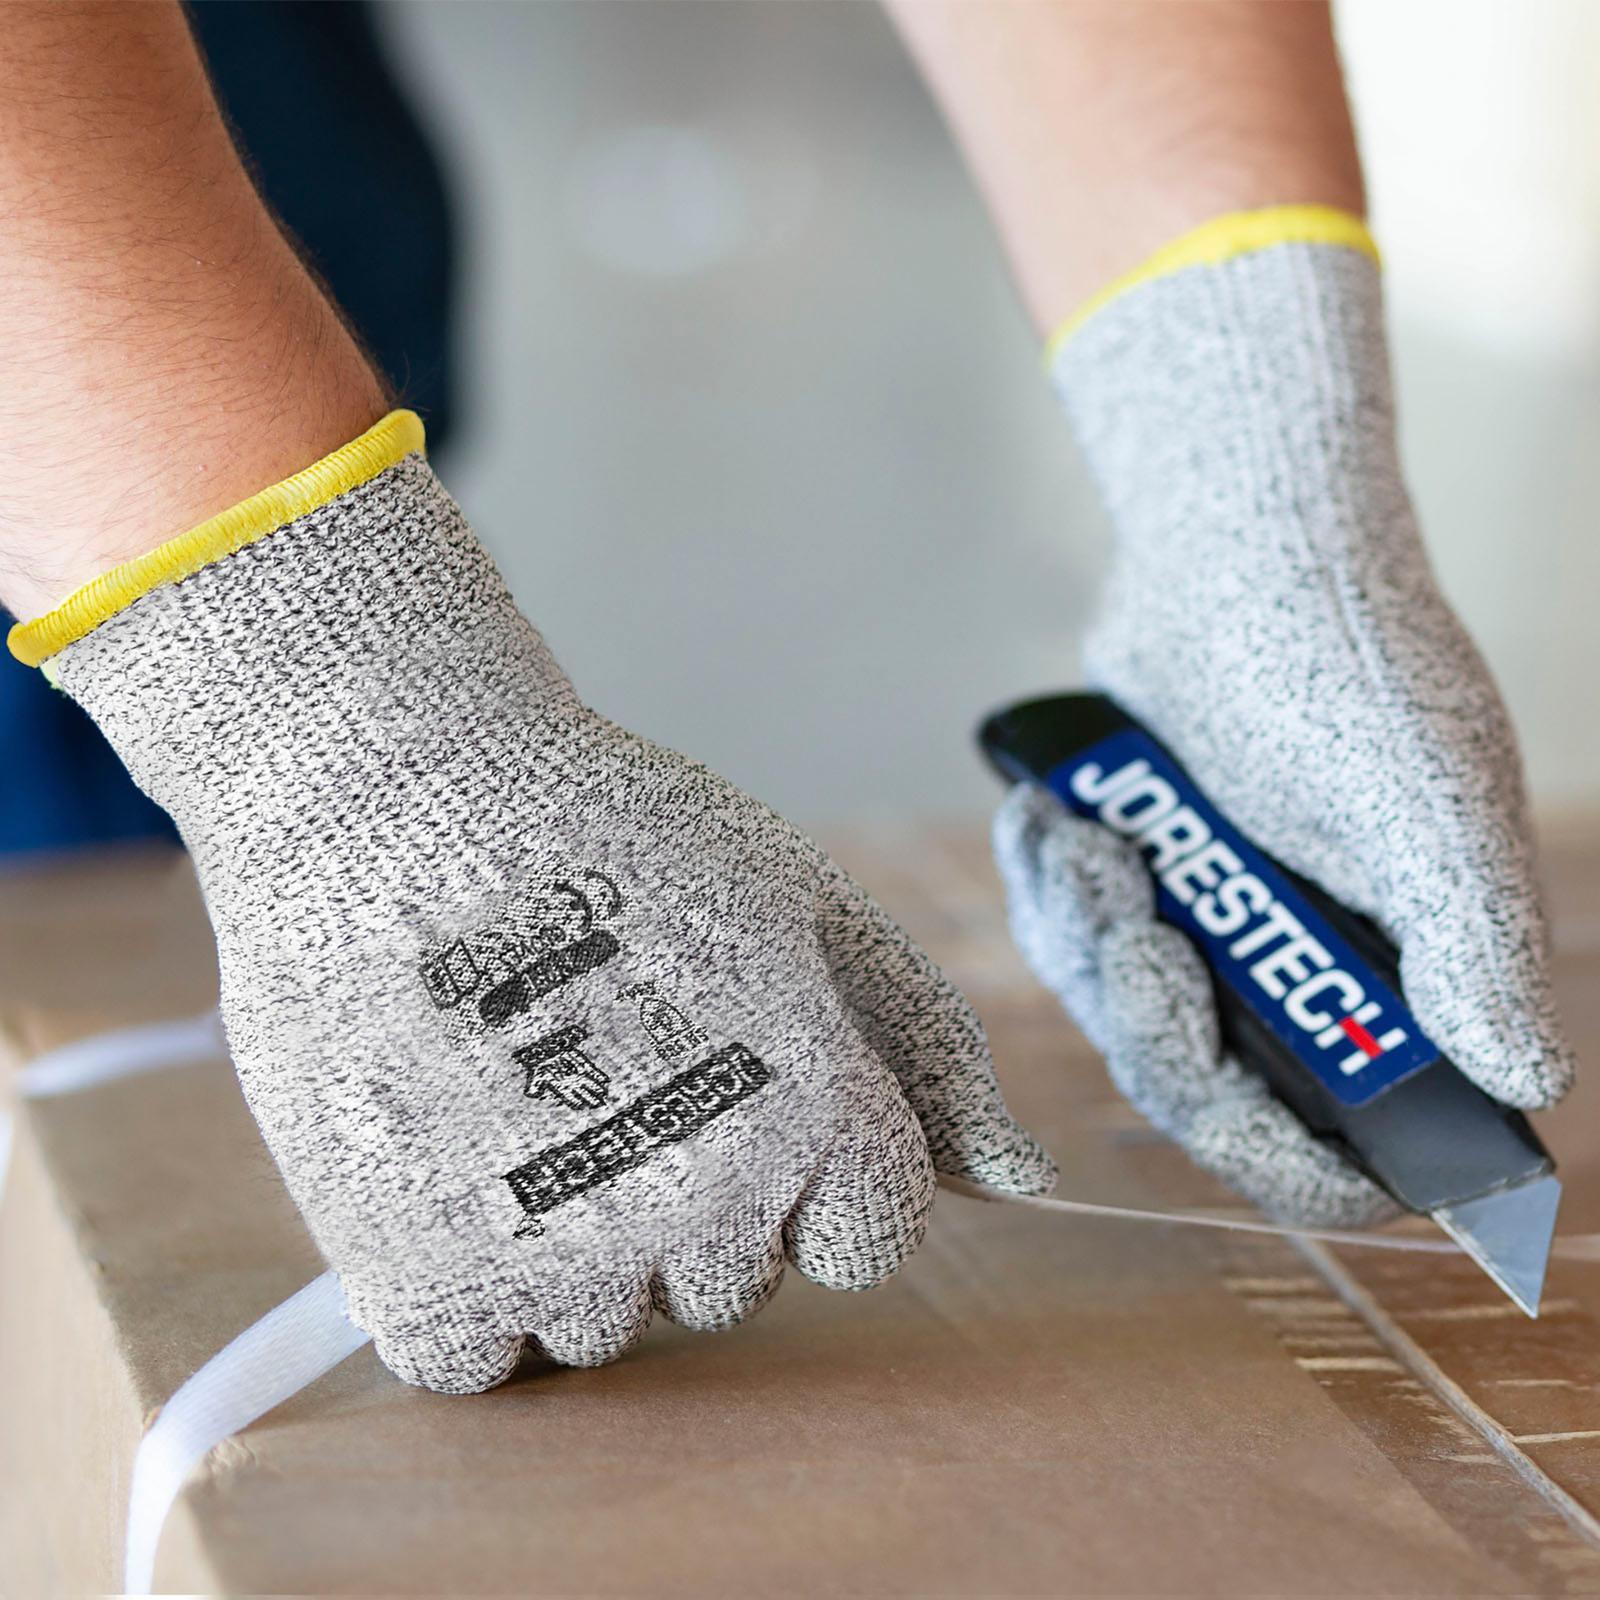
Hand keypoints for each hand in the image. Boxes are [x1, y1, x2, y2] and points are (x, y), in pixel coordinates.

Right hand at [49, 437, 1054, 1391]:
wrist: (391, 798)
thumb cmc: (611, 830)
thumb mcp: (802, 898)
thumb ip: (922, 1044)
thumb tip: (1021, 1180)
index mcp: (815, 1111)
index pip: (871, 1238)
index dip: (811, 1165)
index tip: (736, 1091)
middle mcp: (709, 1205)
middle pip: (737, 1282)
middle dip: (695, 1199)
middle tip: (607, 1067)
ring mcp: (568, 1258)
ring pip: (610, 1325)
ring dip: (575, 1243)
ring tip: (515, 1094)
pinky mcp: (431, 1287)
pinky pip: (485, 1356)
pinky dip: (468, 1285)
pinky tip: (449, 1159)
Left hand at [993, 228, 1572, 1226]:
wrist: (1240, 546)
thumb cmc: (1349, 662)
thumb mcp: (1430, 805)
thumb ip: (1473, 945)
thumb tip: (1527, 1078)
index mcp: (1397, 975)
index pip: (1346, 1140)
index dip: (1292, 1161)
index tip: (1226, 1111)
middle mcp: (1303, 963)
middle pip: (1205, 1085)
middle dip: (1156, 1024)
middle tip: (1139, 933)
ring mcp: (1213, 920)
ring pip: (1118, 1013)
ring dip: (1088, 944)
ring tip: (1092, 845)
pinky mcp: (1138, 871)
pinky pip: (1066, 935)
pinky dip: (1048, 894)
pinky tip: (1045, 825)